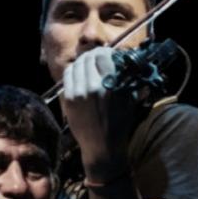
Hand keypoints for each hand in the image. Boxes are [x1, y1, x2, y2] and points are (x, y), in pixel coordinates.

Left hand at [61, 47, 135, 182]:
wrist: (101, 146)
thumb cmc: (119, 123)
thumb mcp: (130, 100)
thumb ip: (127, 80)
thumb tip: (125, 62)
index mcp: (111, 85)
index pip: (103, 56)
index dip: (106, 52)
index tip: (108, 54)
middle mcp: (93, 86)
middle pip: (88, 58)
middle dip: (93, 55)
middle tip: (97, 58)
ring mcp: (78, 93)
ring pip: (76, 66)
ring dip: (82, 62)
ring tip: (88, 65)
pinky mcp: (68, 100)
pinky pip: (67, 77)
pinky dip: (73, 72)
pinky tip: (78, 74)